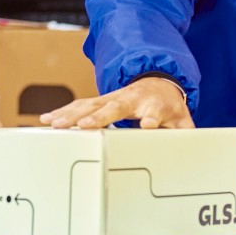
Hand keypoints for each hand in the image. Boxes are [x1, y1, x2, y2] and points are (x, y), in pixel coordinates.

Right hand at [40, 77, 194, 128]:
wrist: (160, 83)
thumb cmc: (170, 107)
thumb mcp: (183, 121)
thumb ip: (186, 135)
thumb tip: (189, 151)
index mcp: (155, 105)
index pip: (154, 113)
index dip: (151, 119)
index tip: (147, 126)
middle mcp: (131, 98)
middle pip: (114, 107)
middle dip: (98, 117)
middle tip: (84, 126)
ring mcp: (113, 97)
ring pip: (90, 104)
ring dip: (71, 114)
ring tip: (54, 124)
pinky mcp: (100, 100)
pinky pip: (80, 105)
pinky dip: (62, 111)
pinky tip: (46, 119)